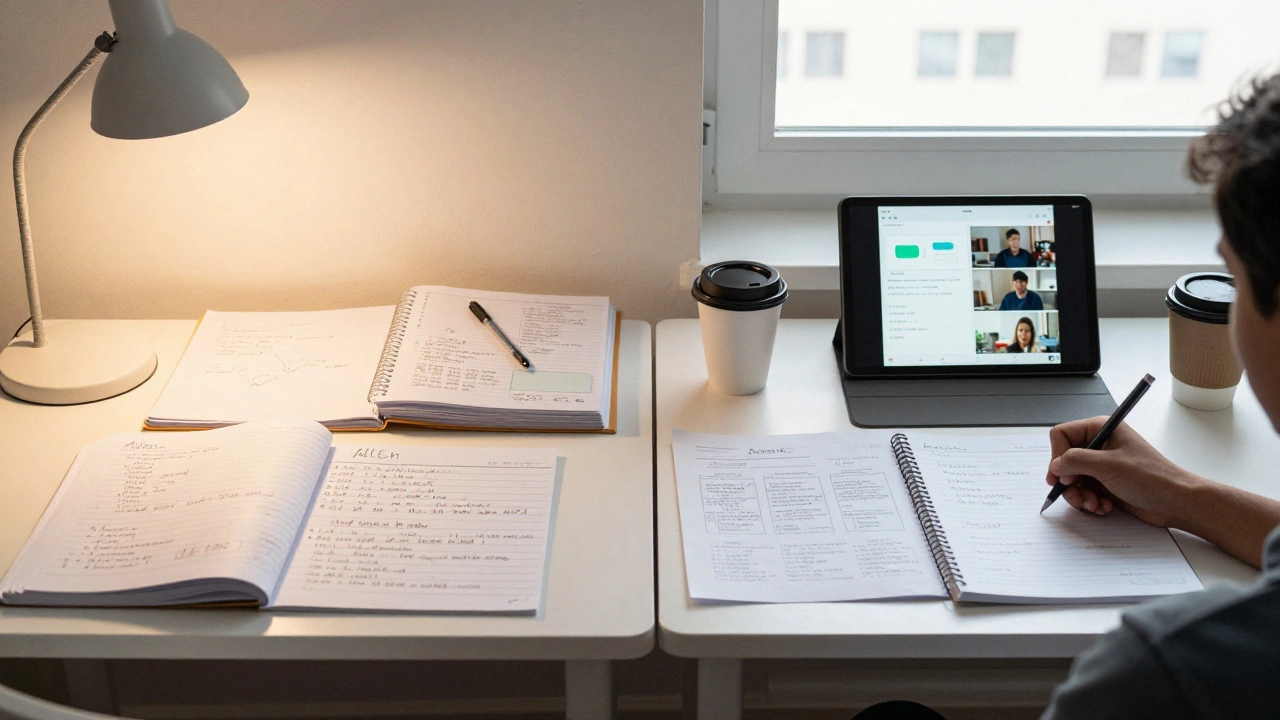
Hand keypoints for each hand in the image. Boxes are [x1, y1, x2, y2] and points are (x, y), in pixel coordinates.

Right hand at [1046, 417, 1204, 527]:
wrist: (1176, 502)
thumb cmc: (1150, 478)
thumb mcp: (1108, 465)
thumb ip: (1075, 461)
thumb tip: (1054, 466)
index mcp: (1100, 429)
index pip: (1062, 435)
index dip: (1057, 456)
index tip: (1060, 475)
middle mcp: (1099, 445)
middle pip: (1064, 460)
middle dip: (1069, 481)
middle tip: (1078, 494)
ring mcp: (1102, 465)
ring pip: (1071, 479)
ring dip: (1079, 495)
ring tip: (1094, 504)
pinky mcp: (1105, 483)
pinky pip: (1083, 491)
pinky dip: (1089, 502)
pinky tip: (1104, 506)